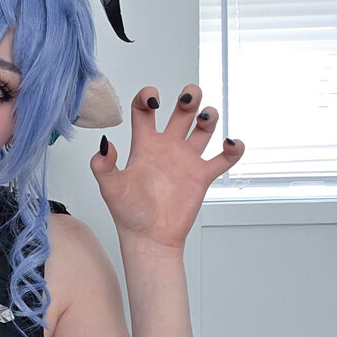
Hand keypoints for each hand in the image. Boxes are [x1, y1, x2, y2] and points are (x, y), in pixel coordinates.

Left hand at [89, 85, 244, 250]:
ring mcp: (185, 161)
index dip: (147, 97)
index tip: (153, 100)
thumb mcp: (110, 188)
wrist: (149, 238)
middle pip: (181, 112)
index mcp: (144, 146)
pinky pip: (223, 159)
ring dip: (209, 116)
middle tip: (189, 98)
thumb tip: (104, 143)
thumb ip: (103, 165)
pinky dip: (232, 149)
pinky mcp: (201, 176)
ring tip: (207, 117)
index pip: (144, 111)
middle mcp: (166, 148)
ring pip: (203, 129)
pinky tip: (231, 144)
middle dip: (188, 99)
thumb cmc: (128, 214)